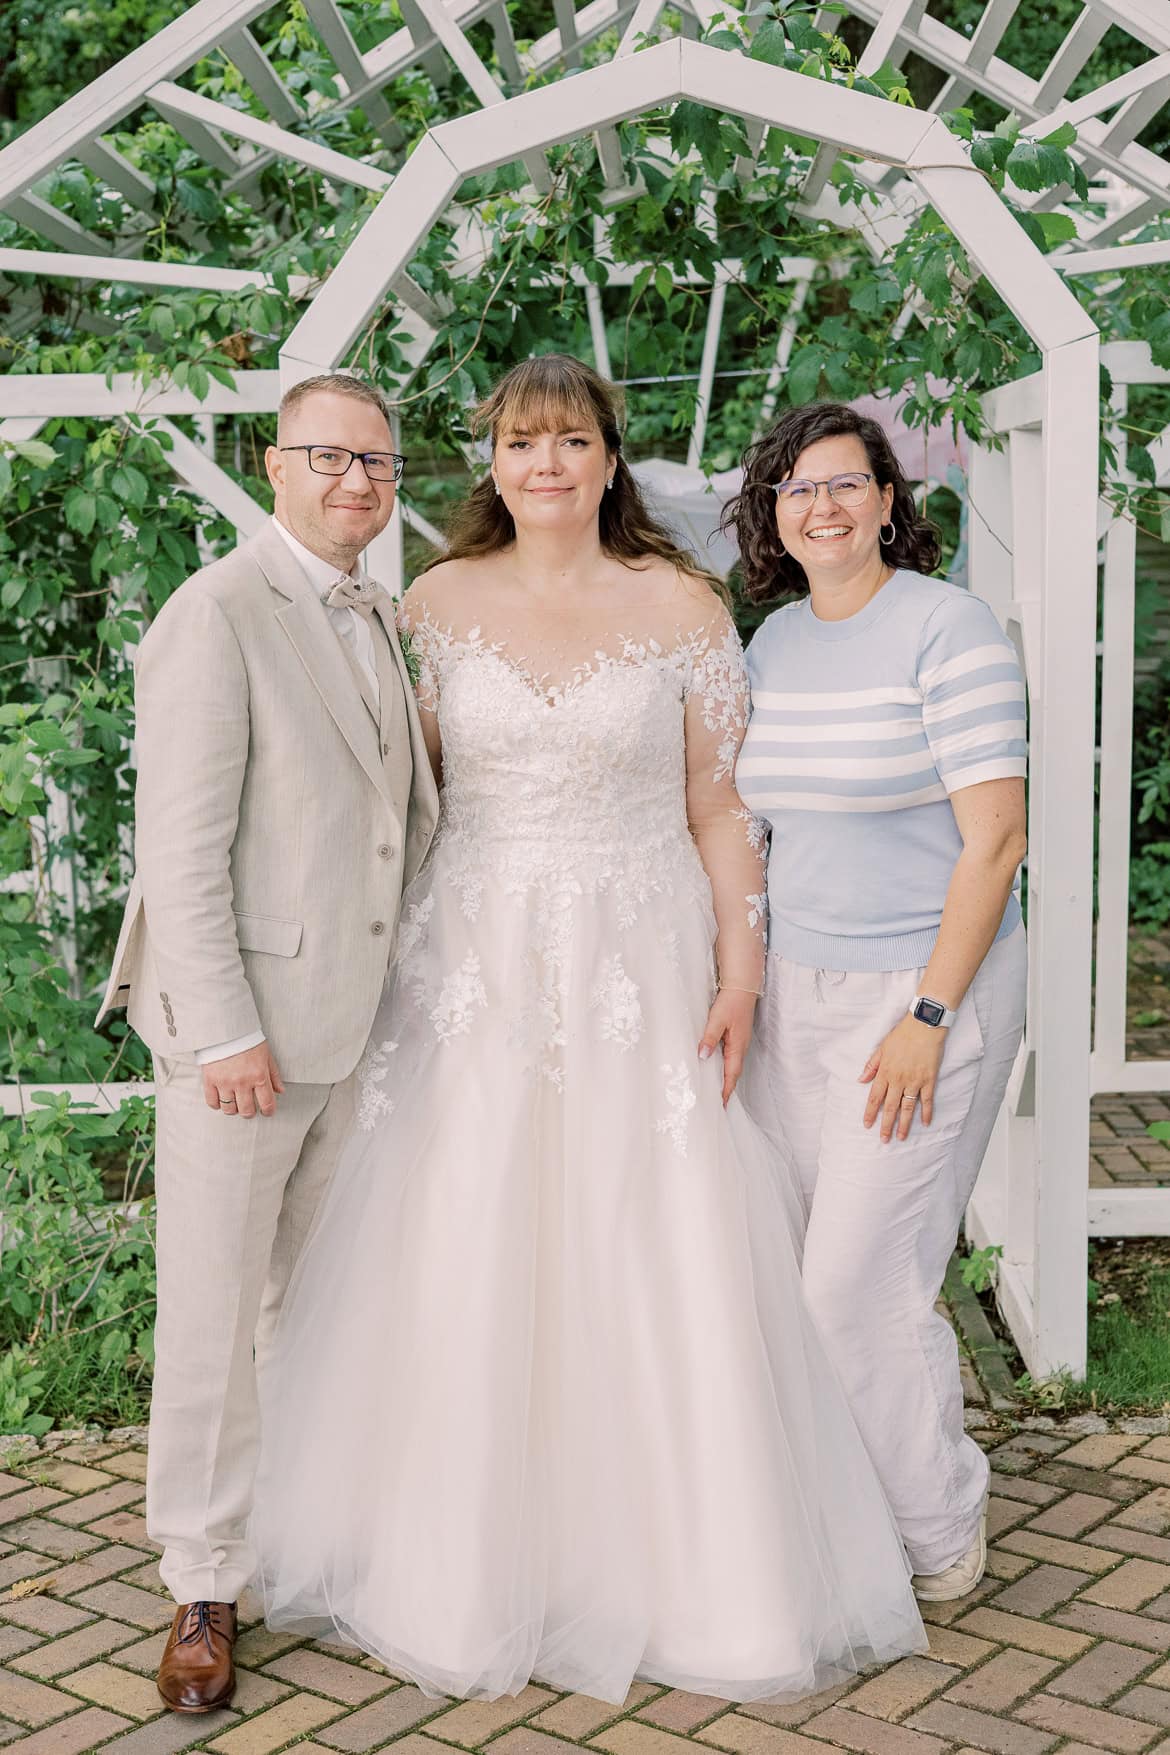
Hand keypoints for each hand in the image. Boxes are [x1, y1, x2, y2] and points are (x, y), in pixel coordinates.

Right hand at [202, 1042, 284, 1118]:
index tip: (267, 1112)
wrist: (226, 1028)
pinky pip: (212, 1102)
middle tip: (249, 1108)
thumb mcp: (266, 1056)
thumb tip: (280, 1090)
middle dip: (250, 1112)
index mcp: (259, 1076)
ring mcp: (225, 1082)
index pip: (266, 1103)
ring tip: (235, 1103)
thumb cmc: (247, 1040)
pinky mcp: (210, 1080)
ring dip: (234, 1109)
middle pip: (247, 1110)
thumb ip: (273, 1075)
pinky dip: (216, 1105)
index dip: (268, 1111)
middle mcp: (242, 1082)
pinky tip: (221, 1100)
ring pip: (229, 1109)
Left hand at [699, 988, 756, 1105]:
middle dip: (727, 1089)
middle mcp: (741, 1047)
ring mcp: (739, 1043)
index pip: (732, 1074)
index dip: (726, 1090)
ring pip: (732, 1066)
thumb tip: (703, 1056)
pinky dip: (725, 1067)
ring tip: (716, 1091)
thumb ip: (710, 1038)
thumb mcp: (717, 1020)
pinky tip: (716, 1068)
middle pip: (734, 1074)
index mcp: (738, 1046)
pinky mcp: (736, 1037)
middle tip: (718, 1104)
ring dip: (726, 1079)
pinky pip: (731, 1057)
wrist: (742, 987)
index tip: (721, 1105)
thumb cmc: (731, 1002)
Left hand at [860, 1015, 946, 1141]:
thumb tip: (860, 1080)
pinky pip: (927, 1100)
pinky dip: (926, 1112)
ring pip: (907, 1107)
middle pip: (890, 1107)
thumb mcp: (882, 1048)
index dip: (870, 1112)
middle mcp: (898, 1079)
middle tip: (883, 1140)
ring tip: (900, 1137)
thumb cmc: (902, 1035)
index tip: (866, 1125)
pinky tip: (924, 1123)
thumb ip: (871, 1065)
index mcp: (885, 1072)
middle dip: (885, 1125)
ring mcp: (914, 1081)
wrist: (924, 1026)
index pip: (875, 1097)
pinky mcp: (929, 1080)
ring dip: (904, 1124)